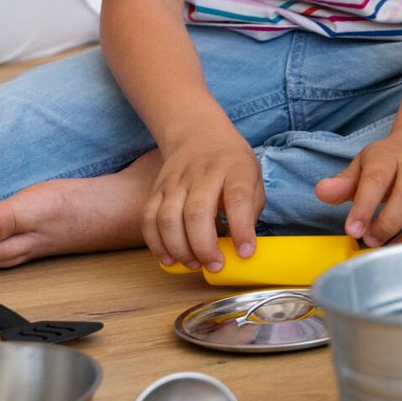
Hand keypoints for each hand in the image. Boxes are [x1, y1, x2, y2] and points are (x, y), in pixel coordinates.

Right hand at [144, 126, 263, 271]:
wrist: (198, 135)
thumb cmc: (231, 164)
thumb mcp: (254, 178)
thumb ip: (250, 210)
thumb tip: (240, 247)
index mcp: (235, 168)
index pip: (238, 198)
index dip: (241, 228)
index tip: (245, 253)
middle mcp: (203, 173)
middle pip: (197, 212)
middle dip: (204, 247)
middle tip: (215, 265)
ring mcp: (175, 181)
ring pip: (168, 218)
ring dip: (179, 249)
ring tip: (194, 264)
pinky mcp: (156, 190)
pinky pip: (148, 219)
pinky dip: (155, 244)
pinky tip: (169, 259)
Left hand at [314, 130, 401, 245]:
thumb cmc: (390, 163)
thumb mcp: (363, 165)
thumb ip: (343, 182)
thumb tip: (322, 192)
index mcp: (392, 156)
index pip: (378, 177)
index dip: (364, 205)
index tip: (351, 230)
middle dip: (388, 224)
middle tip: (370, 240)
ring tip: (390, 250)